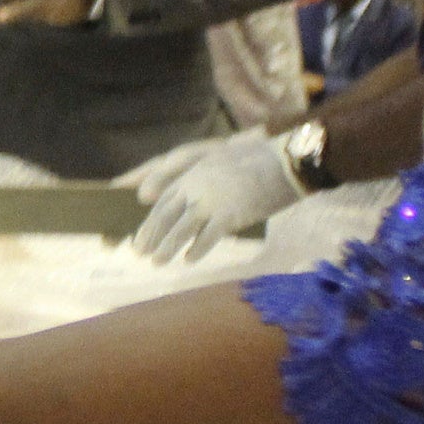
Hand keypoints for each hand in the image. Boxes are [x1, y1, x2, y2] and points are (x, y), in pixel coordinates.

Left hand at [130, 129, 304, 262]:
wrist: (284, 163)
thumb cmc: (257, 162)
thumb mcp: (220, 164)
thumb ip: (201, 181)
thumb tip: (189, 204)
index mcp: (194, 173)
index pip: (164, 200)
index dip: (151, 220)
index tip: (141, 235)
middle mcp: (196, 186)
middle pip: (165, 215)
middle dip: (151, 235)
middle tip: (140, 252)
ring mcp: (211, 201)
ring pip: (180, 229)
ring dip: (166, 247)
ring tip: (157, 262)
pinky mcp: (229, 215)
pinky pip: (207, 238)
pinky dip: (196, 251)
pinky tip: (188, 261)